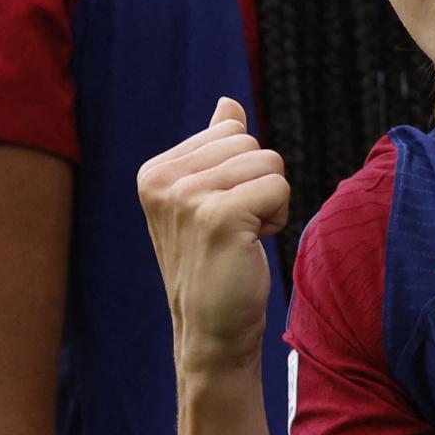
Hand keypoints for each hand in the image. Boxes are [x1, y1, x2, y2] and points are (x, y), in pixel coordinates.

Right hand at [136, 97, 288, 373]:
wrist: (212, 330)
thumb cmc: (216, 263)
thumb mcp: (208, 198)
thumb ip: (216, 148)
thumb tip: (228, 104)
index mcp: (155, 171)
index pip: (232, 131)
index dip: (243, 173)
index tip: (222, 214)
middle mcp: (163, 180)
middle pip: (252, 142)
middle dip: (259, 184)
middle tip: (235, 228)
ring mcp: (186, 197)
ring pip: (269, 162)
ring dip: (269, 203)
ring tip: (241, 238)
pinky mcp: (217, 216)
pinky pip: (278, 186)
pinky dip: (277, 217)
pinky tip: (250, 246)